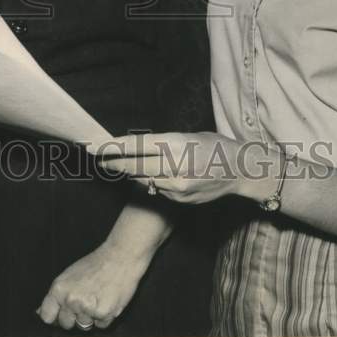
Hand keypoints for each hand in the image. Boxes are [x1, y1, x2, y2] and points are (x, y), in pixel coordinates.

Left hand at [37, 240, 151, 331]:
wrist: (120, 257)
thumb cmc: (95, 264)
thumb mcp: (70, 274)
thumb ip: (56, 295)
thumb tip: (40, 312)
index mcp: (59, 288)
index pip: (47, 316)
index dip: (54, 316)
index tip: (60, 314)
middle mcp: (71, 300)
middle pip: (65, 324)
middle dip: (73, 317)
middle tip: (84, 301)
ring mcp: (87, 309)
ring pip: (84, 326)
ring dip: (90, 317)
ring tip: (97, 297)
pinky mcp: (104, 314)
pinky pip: (100, 326)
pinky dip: (104, 317)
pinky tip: (107, 300)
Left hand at [101, 131, 263, 203]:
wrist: (239, 170)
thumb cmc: (212, 146)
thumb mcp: (187, 137)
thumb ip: (162, 144)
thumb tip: (135, 147)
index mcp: (176, 145)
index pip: (137, 146)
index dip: (114, 147)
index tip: (96, 147)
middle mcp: (175, 166)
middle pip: (135, 166)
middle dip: (114, 162)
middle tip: (98, 158)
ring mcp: (177, 186)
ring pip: (143, 179)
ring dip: (129, 172)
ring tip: (114, 165)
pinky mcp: (180, 200)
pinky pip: (156, 190)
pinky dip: (148, 182)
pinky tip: (144, 176)